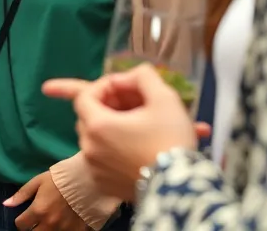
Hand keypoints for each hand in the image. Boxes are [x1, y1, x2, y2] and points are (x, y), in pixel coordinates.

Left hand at [5, 172, 86, 230]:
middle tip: (35, 222)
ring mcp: (63, 229)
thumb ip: (21, 194)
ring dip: (45, 230)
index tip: (25, 217)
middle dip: (32, 228)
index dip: (21, 221)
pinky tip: (61, 225)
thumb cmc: (60, 179)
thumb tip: (6, 204)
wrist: (87, 180)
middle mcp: (49, 224)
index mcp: (38, 211)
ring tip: (47, 223)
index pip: (21, 225)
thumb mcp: (38, 182)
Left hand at [41, 66, 197, 201]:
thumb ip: (142, 76)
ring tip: (149, 124)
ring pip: (101, 138)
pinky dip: (123, 149)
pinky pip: (109, 159)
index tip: (124, 86)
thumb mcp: (163, 97)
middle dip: (110, 106)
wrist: (182, 190)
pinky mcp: (107, 186)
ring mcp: (96, 170)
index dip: (103, 86)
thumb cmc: (171, 140)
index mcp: (96, 125)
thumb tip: (126, 77)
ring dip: (119, 127)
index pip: (84, 95)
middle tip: (136, 103)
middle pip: (90, 116)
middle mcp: (90, 149)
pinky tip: (150, 145)